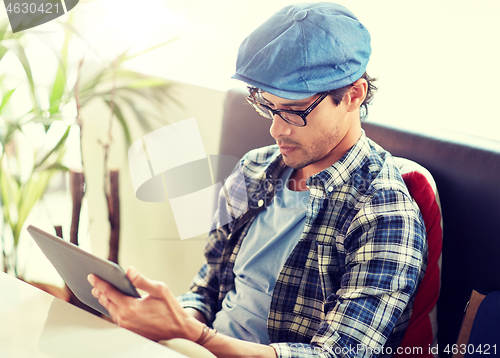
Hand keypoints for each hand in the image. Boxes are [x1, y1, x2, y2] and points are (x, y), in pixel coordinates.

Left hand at [87, 267, 202, 341]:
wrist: (179, 330)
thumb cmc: (171, 310)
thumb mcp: (159, 289)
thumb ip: (142, 280)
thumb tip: (129, 271)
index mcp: (131, 307)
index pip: (109, 292)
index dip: (99, 282)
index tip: (92, 276)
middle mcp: (125, 318)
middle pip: (106, 302)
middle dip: (99, 291)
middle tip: (94, 282)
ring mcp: (127, 326)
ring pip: (110, 310)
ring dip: (105, 300)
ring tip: (101, 291)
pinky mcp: (130, 330)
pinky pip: (116, 317)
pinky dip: (112, 308)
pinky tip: (113, 303)